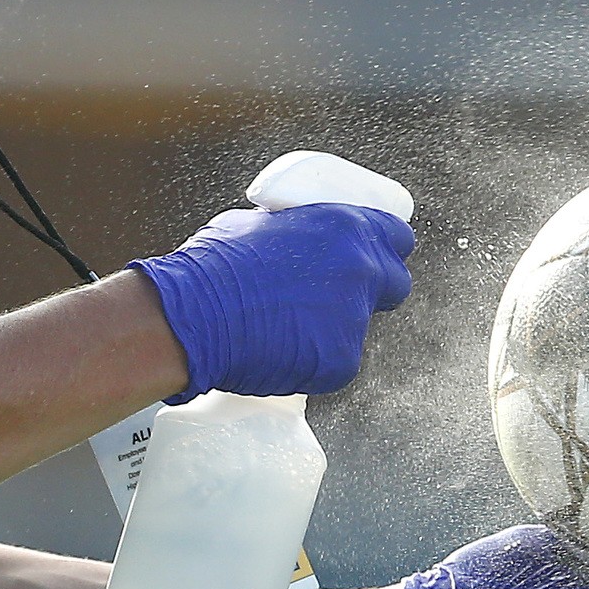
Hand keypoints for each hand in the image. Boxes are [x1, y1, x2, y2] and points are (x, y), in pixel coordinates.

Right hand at [128, 204, 415, 401]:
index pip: (396, 237)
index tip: (371, 257)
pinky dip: (313, 363)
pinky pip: (335, 364)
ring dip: (332, 330)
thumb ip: (294, 233)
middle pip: (395, 284)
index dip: (383, 249)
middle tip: (332, 298)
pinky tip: (278, 353)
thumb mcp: (258, 224)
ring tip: (284, 329)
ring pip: (357, 329)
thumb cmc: (213, 268)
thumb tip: (293, 239)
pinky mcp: (341, 362)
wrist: (191, 318)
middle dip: (372, 291)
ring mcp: (354, 320)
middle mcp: (361, 270)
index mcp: (345, 227)